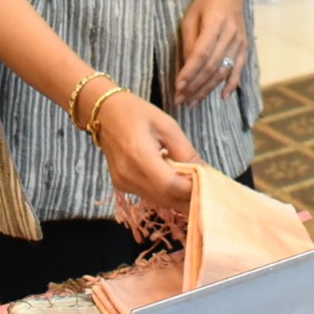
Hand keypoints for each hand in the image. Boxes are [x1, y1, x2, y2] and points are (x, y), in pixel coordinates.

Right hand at [87, 89, 200, 209]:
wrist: (105, 113)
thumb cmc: (138, 113)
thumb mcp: (167, 125)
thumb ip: (185, 151)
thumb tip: (205, 172)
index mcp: (139, 155)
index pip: (170, 185)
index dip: (190, 188)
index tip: (209, 184)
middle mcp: (128, 174)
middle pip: (164, 198)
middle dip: (187, 198)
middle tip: (208, 193)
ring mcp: (122, 182)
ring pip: (157, 200)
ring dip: (177, 198)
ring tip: (195, 189)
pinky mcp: (121, 185)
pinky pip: (148, 195)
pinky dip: (165, 193)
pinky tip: (175, 183)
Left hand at [175, 0, 248, 104]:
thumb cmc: (205, 2)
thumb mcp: (191, 17)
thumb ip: (189, 42)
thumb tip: (186, 67)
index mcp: (215, 23)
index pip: (201, 55)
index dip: (189, 73)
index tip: (177, 87)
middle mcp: (230, 34)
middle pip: (212, 67)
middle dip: (195, 86)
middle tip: (181, 100)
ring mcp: (240, 41)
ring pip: (223, 71)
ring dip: (208, 89)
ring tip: (193, 102)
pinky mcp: (245, 46)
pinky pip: (239, 69)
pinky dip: (231, 84)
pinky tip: (222, 96)